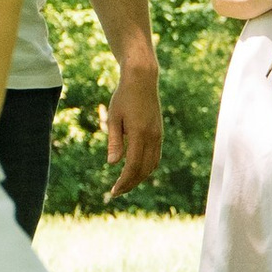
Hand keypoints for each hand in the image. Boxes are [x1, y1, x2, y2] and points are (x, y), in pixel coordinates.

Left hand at [103, 56, 162, 202]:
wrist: (142, 80)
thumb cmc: (123, 97)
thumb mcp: (113, 118)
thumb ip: (114, 141)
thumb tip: (112, 163)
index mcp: (139, 134)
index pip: (132, 166)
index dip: (124, 181)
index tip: (113, 191)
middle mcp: (151, 137)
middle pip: (143, 170)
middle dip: (130, 183)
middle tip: (117, 192)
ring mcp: (158, 135)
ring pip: (152, 165)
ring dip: (139, 177)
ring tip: (125, 183)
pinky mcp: (159, 133)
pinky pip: (155, 156)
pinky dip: (146, 168)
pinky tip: (136, 170)